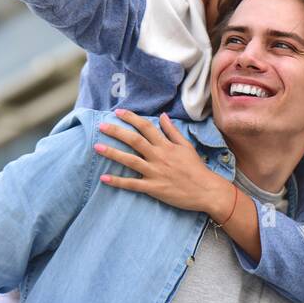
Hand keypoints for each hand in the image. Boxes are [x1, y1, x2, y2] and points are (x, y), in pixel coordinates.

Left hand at [95, 109, 227, 214]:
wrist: (206, 190)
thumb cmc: (196, 168)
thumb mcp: (186, 146)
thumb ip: (173, 131)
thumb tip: (162, 116)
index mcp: (166, 145)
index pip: (146, 127)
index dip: (131, 118)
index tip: (118, 112)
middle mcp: (159, 156)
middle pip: (134, 140)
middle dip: (116, 132)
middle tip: (101, 126)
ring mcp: (155, 172)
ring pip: (130, 160)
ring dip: (112, 153)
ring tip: (97, 147)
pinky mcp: (153, 188)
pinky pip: (132, 184)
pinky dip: (118, 181)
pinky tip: (104, 178)